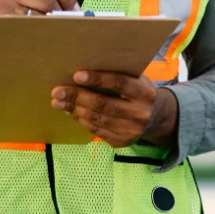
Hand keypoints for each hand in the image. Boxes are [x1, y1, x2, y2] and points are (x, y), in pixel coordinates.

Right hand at [0, 0, 78, 27]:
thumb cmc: (0, 17)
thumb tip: (72, 7)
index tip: (77, 8)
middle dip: (63, 13)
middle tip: (73, 24)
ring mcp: (3, 2)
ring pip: (42, 15)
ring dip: (55, 26)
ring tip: (60, 32)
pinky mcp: (2, 19)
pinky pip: (33, 27)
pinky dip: (44, 34)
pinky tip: (46, 39)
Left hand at [51, 71, 177, 148]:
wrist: (156, 116)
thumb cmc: (139, 90)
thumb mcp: (136, 78)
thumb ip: (118, 74)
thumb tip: (83, 71)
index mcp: (145, 92)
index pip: (120, 83)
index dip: (98, 79)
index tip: (76, 75)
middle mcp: (140, 113)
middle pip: (104, 105)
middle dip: (77, 97)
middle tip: (57, 91)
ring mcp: (131, 131)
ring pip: (97, 120)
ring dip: (74, 110)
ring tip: (58, 101)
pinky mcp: (122, 142)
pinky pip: (96, 131)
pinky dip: (81, 120)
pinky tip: (70, 111)